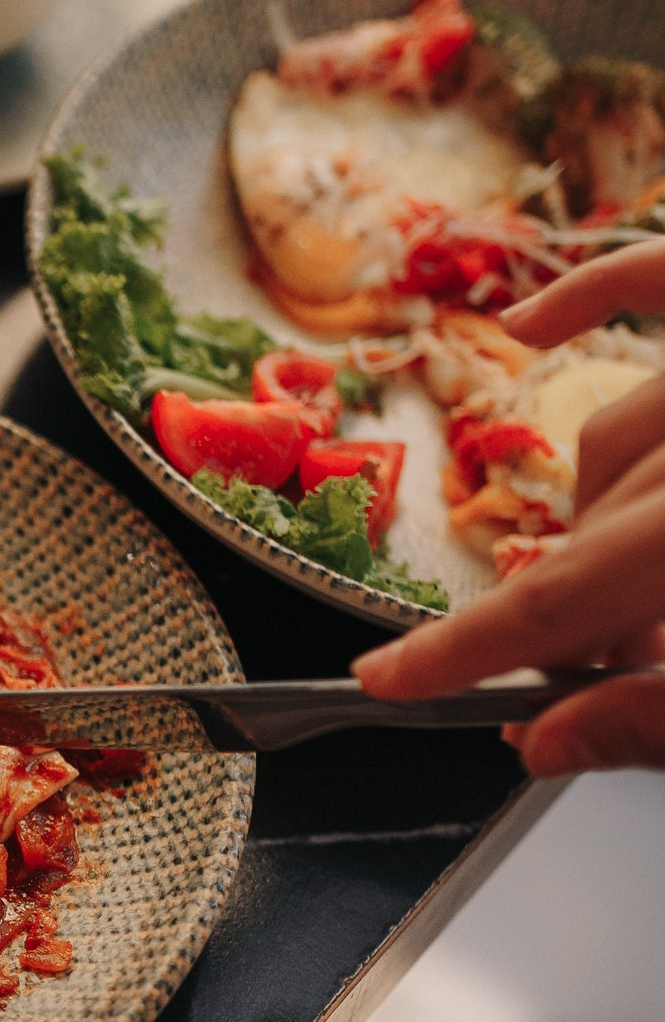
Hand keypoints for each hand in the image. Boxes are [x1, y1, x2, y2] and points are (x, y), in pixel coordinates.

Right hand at [354, 241, 664, 773]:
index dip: (464, 655)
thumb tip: (545, 745)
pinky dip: (594, 296)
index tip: (385, 683)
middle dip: (583, 613)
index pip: (557, 597)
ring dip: (611, 515)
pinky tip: (536, 330)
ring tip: (647, 591)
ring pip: (614, 436)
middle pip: (588, 526)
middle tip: (606, 678)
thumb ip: (664, 719)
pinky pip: (654, 277)